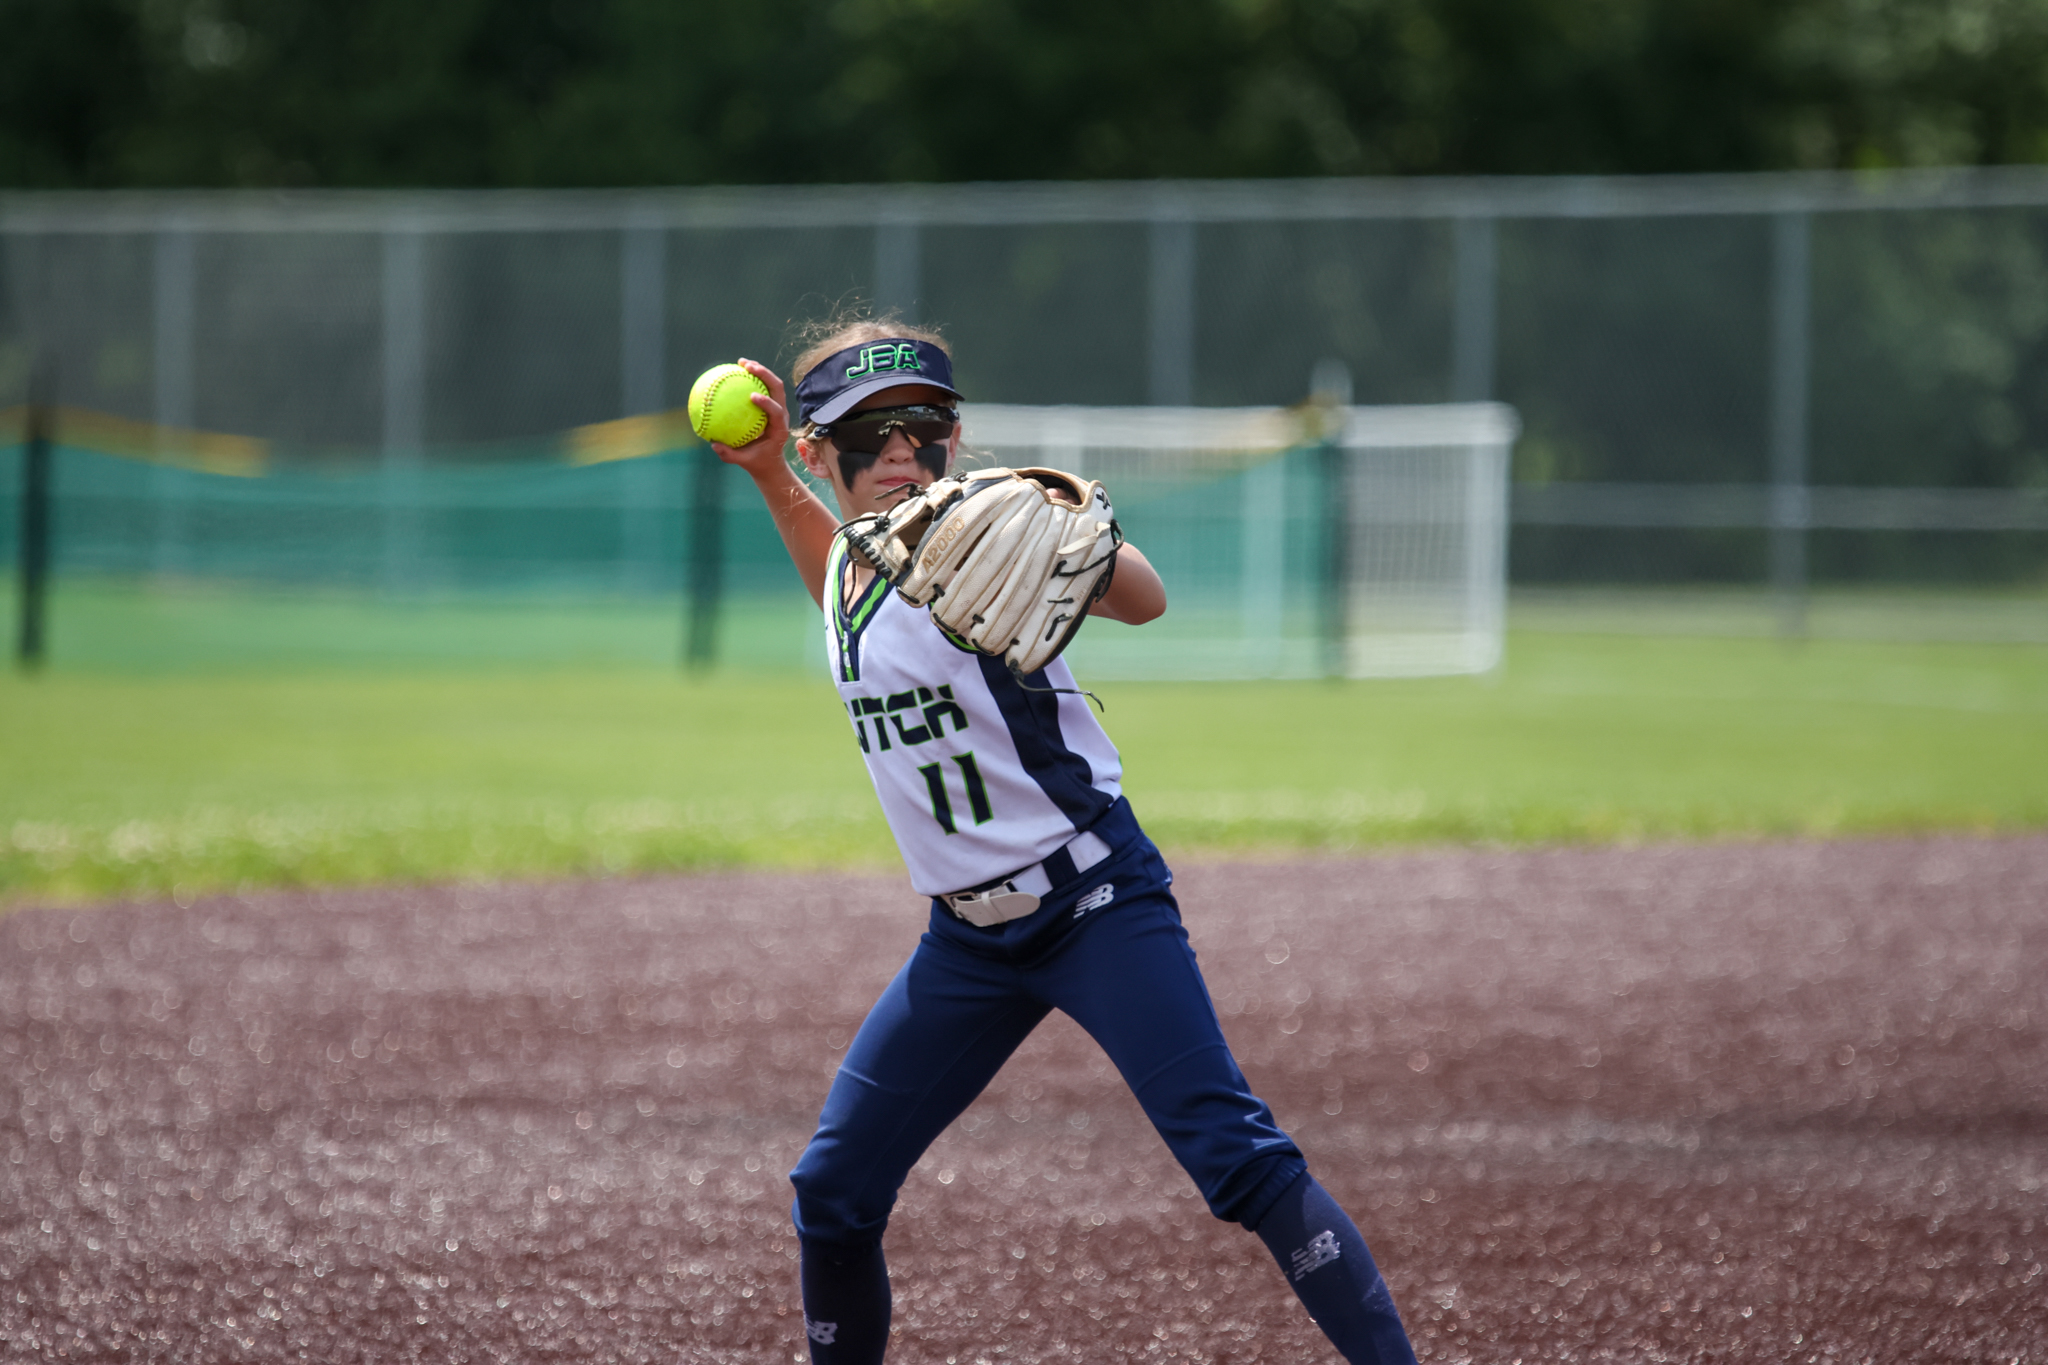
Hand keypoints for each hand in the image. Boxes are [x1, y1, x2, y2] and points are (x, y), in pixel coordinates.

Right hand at [709, 358, 792, 478]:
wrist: (770, 461)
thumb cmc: (757, 461)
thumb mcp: (743, 461)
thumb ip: (729, 454)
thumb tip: (713, 444)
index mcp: (779, 429)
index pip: (777, 413)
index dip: (768, 403)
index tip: (753, 395)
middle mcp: (781, 415)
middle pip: (778, 389)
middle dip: (765, 375)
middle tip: (748, 366)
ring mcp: (778, 408)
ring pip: (773, 384)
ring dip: (760, 370)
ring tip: (742, 362)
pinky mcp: (772, 405)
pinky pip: (763, 387)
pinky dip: (751, 378)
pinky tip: (735, 372)